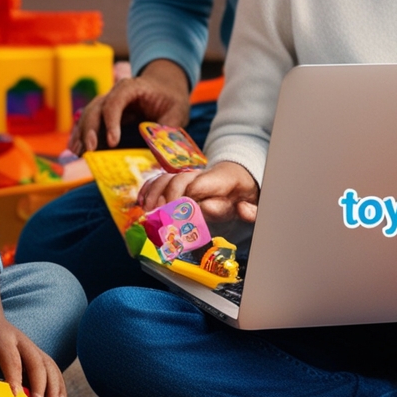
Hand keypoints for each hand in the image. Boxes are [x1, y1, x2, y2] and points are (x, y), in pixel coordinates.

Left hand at [0, 252, 64, 396]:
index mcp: (0, 337)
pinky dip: (59, 388)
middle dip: (40, 386)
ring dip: (54, 389)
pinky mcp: (37, 355)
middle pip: (36, 361)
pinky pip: (53, 370)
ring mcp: (32, 347)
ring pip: (49, 366)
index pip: (11, 357)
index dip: (15, 376)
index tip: (16, 396)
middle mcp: (21, 341)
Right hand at [70, 58, 189, 153]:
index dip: (111, 122)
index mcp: (132, 88)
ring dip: (82, 134)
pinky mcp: (103, 114)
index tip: (113, 142)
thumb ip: (167, 129)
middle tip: (90, 151)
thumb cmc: (170, 99)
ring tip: (78, 153)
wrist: (164, 88)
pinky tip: (74, 149)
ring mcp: (106, 102)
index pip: (115, 102)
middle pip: (96, 109)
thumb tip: (159, 151)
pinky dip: (81, 135)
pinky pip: (88, 122)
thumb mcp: (176, 112)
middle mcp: (114, 93)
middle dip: (90, 130)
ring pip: (88, 115)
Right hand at [138, 161, 258, 223]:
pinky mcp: (177, 181)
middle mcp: (201, 174)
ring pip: (166, 178)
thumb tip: (242, 209)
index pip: (201, 184)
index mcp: (223, 178)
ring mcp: (187, 176)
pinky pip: (159, 180)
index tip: (180, 219)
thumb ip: (251, 209)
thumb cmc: (243, 195)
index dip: (188, 201)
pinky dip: (148, 190)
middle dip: (168, 201)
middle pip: (179, 181)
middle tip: (163, 222)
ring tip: (149, 215)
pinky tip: (143, 203)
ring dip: (155, 196)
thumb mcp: (254, 203)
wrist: (238, 178)